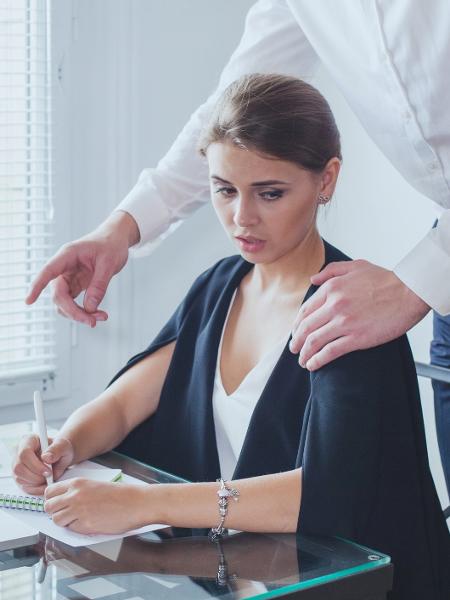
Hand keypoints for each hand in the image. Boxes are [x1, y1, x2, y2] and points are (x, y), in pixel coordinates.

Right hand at [12, 435, 73, 494]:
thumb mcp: (63, 446)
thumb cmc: (61, 449)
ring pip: (19, 479)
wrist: (60, 456)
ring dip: (36, 483)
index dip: (35, 465)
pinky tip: (45, 484)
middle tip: (50, 477)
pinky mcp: (19, 477)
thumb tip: (46, 457)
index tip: (49, 472)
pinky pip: (23, 487)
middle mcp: (18, 453)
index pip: (24, 453)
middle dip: (36, 476)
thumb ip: (56, 450)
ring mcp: (17, 466)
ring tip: (49, 478)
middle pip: (19, 468)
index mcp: (28, 440)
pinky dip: (36, 489)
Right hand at [25, 211, 139, 326]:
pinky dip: (85, 311)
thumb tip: (89, 308)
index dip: (37, 286)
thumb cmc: (111, 245)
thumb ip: (99, 285)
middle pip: (59, 295)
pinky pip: (74, 303)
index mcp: (68, 255)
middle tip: (92, 322)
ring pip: (65, 302)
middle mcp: (64, 268)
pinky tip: (99, 314)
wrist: (116, 239)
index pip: (48, 271)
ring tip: (102, 316)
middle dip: (73, 311)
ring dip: (79, 314)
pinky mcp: (76, 285)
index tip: (28, 301)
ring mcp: (69, 278)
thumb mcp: (109, 264)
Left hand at [44, 479, 149, 534]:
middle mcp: (75, 496)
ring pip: (56, 520)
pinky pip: (71, 529)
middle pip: (48, 507)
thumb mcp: (94, 485)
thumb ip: (76, 491)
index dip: (51, 499)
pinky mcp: (85, 525)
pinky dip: (77, 529)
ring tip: (77, 519)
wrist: (135, 503)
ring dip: (64, 522)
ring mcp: (79, 511)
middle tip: (65, 513)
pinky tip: (88, 523)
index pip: (49, 491)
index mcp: (77, 483)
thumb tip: (62, 501)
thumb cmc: (119, 494)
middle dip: (54, 512)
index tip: (56, 503)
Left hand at [290, 259, 429, 370]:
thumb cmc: (385, 280)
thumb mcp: (355, 266)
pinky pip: (330, 351)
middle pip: (305, 327)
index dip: (297, 324)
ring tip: (303, 361)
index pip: (305, 310)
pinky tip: (313, 365)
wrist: (409, 292)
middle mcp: (334, 305)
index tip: (296, 333)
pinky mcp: (357, 337)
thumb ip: (331, 271)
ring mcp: (344, 322)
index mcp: (331, 289)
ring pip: (314, 341)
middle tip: (294, 349)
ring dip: (304, 354)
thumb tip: (312, 280)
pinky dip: (317, 360)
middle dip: (296, 341)